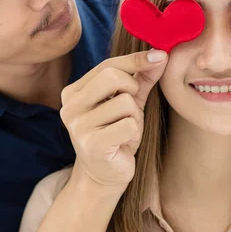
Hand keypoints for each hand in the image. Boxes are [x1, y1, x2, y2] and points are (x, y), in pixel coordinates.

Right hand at [60, 50, 167, 191]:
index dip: (135, 60)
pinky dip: (134, 132)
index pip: (107, 65)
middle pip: (112, 77)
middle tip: (131, 108)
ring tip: (125, 130)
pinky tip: (125, 143)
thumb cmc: (116, 134)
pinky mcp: (92, 145)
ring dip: (134, 116)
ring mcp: (78, 126)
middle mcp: (70, 107)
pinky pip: (128, 124)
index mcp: (73, 92)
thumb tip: (160, 55)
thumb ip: (141, 78)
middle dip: (132, 89)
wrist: (105, 176)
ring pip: (125, 103)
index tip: (160, 56)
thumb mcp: (129, 103)